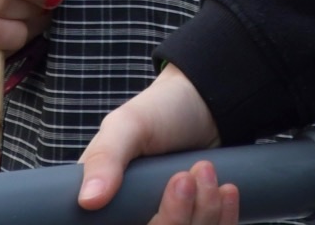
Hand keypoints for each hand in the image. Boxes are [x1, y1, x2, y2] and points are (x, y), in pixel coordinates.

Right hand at [78, 65, 226, 216]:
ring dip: (203, 213)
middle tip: (186, 177)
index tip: (157, 206)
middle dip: (174, 218)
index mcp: (108, 203)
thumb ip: (106, 156)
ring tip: (206, 170)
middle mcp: (136, 218)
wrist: (207, 101)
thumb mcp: (128, 124)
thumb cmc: (161, 109)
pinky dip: (223, 219)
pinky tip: (227, 191)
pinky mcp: (198, 223)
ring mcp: (170, 222)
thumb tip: (87, 201)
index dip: (140, 224)